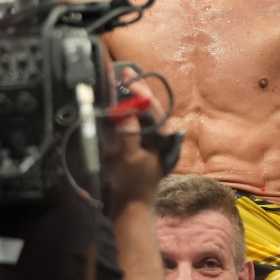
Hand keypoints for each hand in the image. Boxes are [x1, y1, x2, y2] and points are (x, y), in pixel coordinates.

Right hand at [102, 68, 165, 204]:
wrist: (130, 207)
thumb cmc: (132, 184)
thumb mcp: (130, 157)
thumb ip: (129, 133)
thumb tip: (126, 110)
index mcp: (163, 138)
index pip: (153, 109)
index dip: (141, 93)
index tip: (130, 78)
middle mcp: (158, 137)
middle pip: (147, 108)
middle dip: (136, 91)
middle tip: (124, 72)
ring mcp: (148, 142)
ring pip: (140, 115)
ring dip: (130, 99)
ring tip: (120, 82)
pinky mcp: (137, 147)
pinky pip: (132, 125)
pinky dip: (124, 114)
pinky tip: (116, 104)